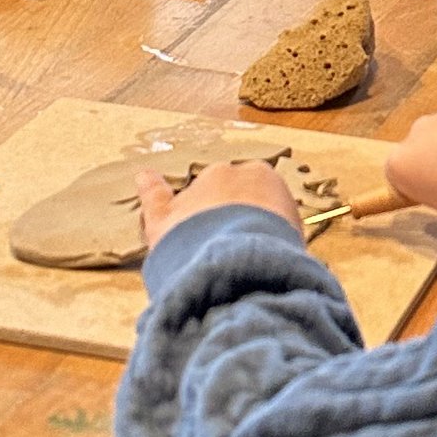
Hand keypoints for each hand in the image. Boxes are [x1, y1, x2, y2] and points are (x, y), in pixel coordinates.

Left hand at [139, 159, 303, 250]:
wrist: (243, 261)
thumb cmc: (276, 250)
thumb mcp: (292, 240)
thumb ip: (277, 234)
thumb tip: (276, 251)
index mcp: (263, 178)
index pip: (260, 189)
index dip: (258, 215)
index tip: (260, 234)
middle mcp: (226, 176)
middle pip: (225, 191)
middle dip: (227, 215)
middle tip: (233, 246)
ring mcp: (193, 193)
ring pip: (193, 199)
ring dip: (197, 217)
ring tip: (203, 247)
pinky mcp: (164, 214)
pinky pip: (154, 195)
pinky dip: (149, 187)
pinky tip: (145, 178)